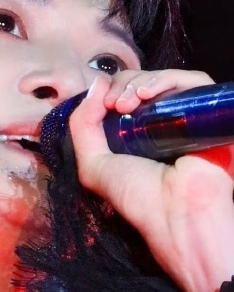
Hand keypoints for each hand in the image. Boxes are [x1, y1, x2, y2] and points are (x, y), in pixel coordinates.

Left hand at [68, 68, 233, 291]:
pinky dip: (166, 79)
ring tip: (127, 103)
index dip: (109, 92)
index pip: (123, 95)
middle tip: (115, 105)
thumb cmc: (137, 197)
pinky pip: (193, 81)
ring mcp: (187, 116)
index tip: (101, 106)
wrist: (177, 212)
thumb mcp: (94, 166)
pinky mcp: (209, 111)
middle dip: (121, 86)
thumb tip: (97, 83)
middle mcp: (162, 123)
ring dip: (139, 82)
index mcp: (137, 135)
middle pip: (141, 83)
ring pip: (164, 79)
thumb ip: (82, 125)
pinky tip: (147, 94)